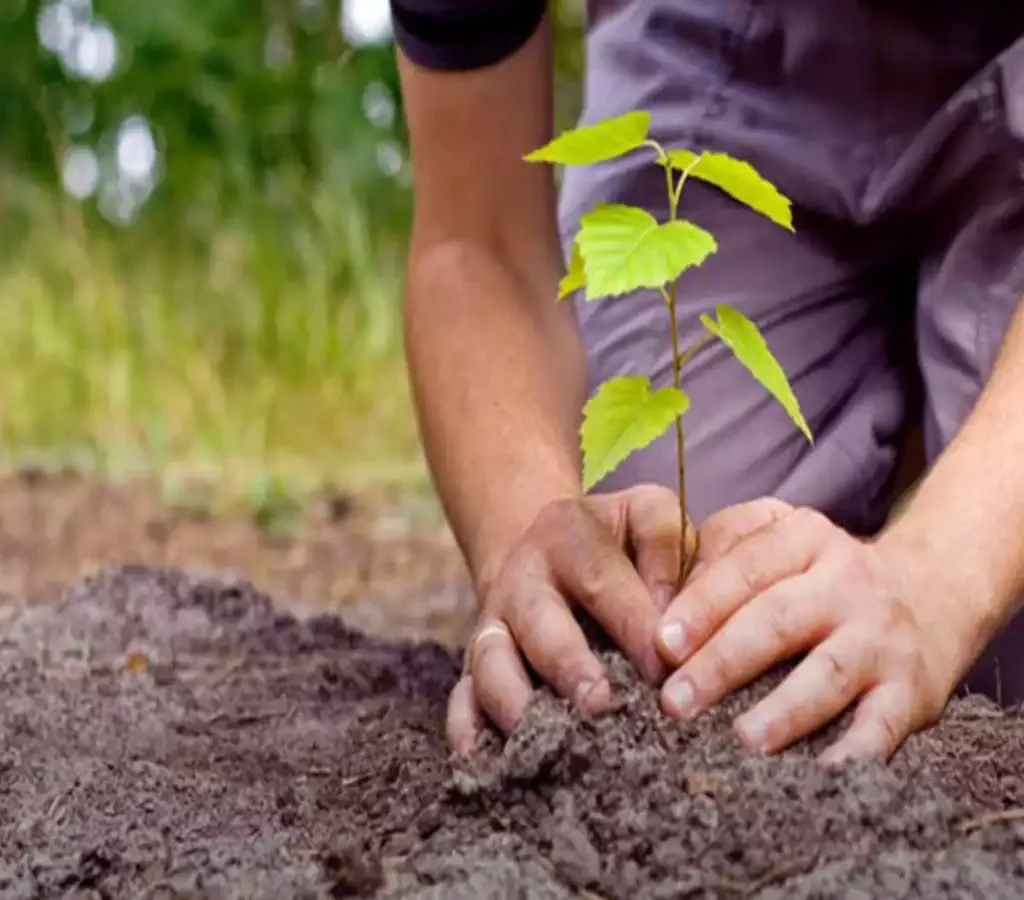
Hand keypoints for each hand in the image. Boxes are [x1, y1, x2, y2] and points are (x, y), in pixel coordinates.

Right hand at [447, 485, 696, 754]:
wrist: (546, 547)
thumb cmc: (616, 541)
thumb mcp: (644, 515)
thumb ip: (665, 546)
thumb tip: (671, 620)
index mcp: (566, 535)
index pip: (600, 576)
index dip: (632, 622)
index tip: (664, 667)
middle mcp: (522, 580)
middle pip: (538, 622)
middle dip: (567, 666)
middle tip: (599, 705)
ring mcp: (494, 624)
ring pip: (491, 662)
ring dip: (515, 702)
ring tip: (549, 741)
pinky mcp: (476, 666)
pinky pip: (461, 698)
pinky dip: (467, 729)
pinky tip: (486, 760)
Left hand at [654, 498, 985, 762]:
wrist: (931, 592)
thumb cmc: (818, 574)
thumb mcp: (777, 539)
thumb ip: (718, 555)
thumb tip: (658, 606)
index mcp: (804, 537)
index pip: (745, 567)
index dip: (701, 606)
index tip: (661, 644)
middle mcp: (846, 582)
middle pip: (778, 619)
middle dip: (723, 662)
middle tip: (675, 702)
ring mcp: (881, 636)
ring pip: (828, 673)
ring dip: (784, 710)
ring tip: (742, 739)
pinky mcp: (912, 689)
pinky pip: (882, 724)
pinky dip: (855, 752)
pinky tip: (819, 774)